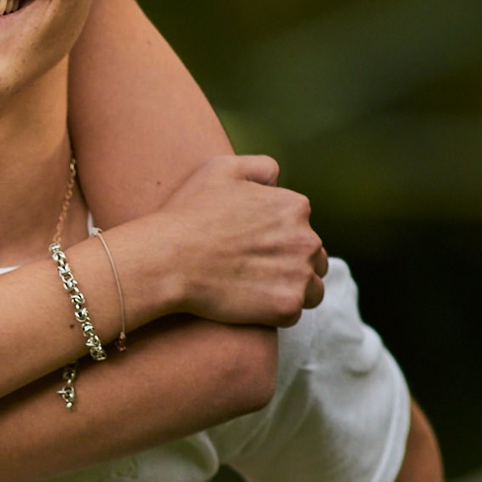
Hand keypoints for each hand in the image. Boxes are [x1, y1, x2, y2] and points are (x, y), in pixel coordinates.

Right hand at [116, 154, 324, 328]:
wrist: (167, 260)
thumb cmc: (189, 214)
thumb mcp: (222, 169)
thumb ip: (261, 168)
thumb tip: (277, 181)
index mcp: (295, 207)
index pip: (303, 227)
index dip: (279, 237)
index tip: (254, 245)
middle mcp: (307, 239)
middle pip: (313, 258)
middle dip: (291, 263)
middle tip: (255, 269)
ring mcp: (299, 275)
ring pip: (312, 288)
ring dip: (292, 289)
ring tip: (257, 289)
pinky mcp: (287, 306)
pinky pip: (294, 313)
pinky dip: (276, 311)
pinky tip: (250, 303)